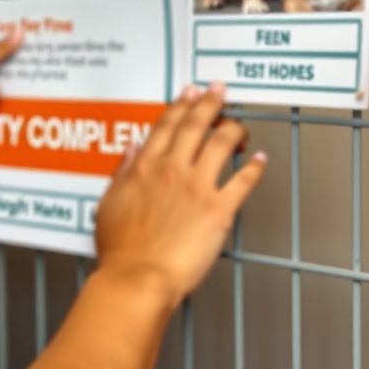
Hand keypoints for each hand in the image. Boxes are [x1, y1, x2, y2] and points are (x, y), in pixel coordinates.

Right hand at [94, 83, 266, 308]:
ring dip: (233, 127)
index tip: (189, 94)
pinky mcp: (219, 209)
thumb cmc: (122, 252)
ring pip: (221, 143)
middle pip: (195, 125)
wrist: (139, 277)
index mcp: (144, 168)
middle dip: (210, 102)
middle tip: (218, 91)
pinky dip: (255, 167)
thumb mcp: (109, 205)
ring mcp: (197, 187)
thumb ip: (121, 175)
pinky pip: (244, 181)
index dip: (180, 105)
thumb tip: (130, 153)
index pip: (165, 125)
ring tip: (240, 123)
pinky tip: (259, 159)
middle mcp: (172, 170)